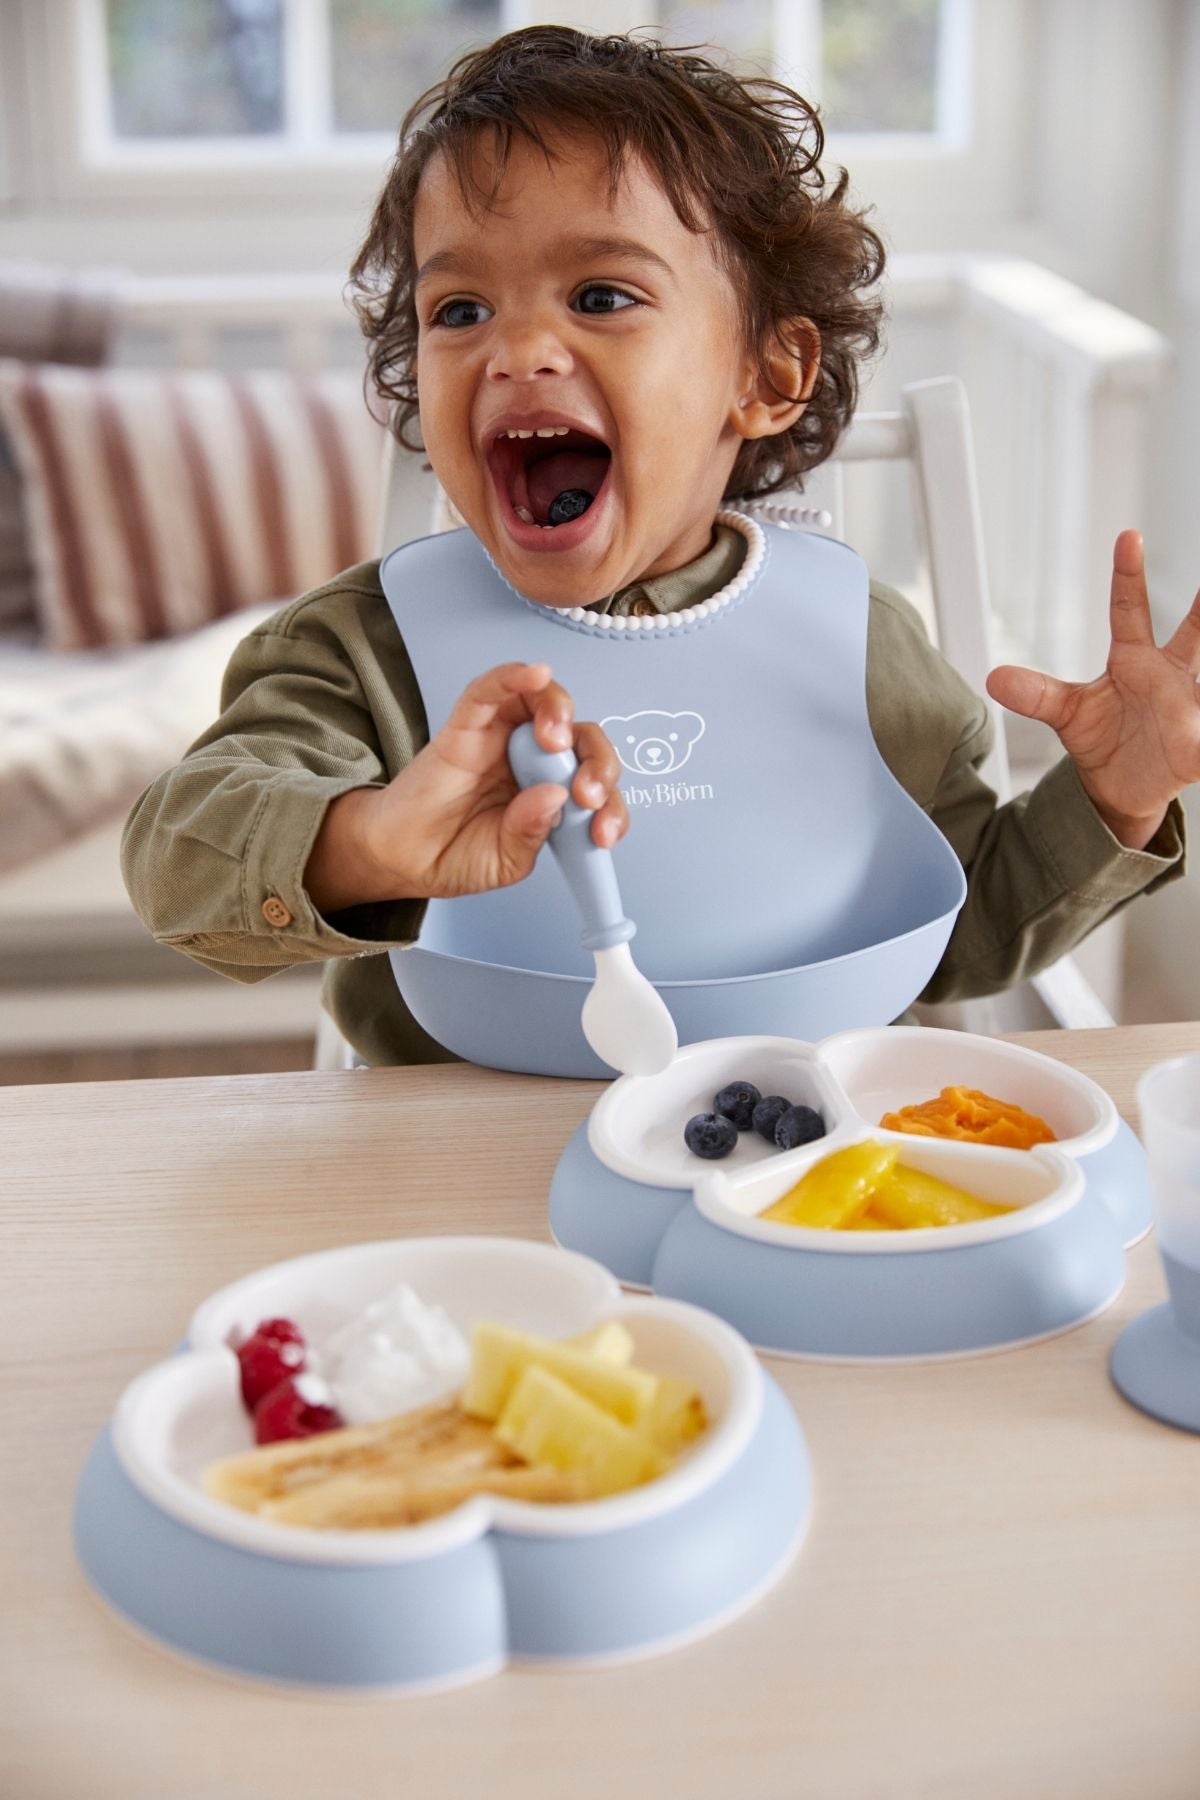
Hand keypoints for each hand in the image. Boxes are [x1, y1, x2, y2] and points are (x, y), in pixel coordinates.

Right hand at [305, 662, 626, 910]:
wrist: (398, 857)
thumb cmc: (453, 855)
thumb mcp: (505, 863)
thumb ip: (531, 835)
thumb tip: (555, 798)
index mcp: (553, 796)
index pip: (597, 787)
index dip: (611, 806)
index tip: (603, 832)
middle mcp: (536, 762)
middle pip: (584, 739)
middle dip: (598, 762)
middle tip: (585, 793)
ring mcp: (504, 739)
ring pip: (547, 702)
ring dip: (561, 714)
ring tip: (553, 741)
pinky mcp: (469, 723)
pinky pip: (493, 689)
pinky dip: (515, 676)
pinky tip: (533, 675)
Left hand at [985, 530, 1199, 849]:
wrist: (1121, 787)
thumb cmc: (1101, 737)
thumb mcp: (1066, 714)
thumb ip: (1037, 695)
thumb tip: (993, 679)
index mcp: (1135, 660)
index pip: (1129, 610)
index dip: (1127, 575)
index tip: (1128, 536)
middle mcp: (1170, 674)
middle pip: (1195, 630)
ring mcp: (1190, 706)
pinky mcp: (1199, 745)